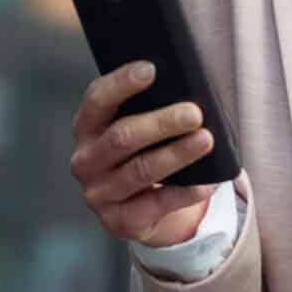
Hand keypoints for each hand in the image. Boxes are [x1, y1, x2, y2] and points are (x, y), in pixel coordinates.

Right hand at [69, 61, 220, 247]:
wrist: (139, 208)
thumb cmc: (143, 153)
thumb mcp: (138, 128)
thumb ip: (148, 108)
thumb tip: (185, 91)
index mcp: (86, 127)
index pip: (98, 99)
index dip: (122, 83)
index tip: (151, 69)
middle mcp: (85, 160)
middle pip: (122, 137)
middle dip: (161, 123)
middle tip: (194, 113)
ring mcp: (99, 194)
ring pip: (140, 171)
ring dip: (176, 154)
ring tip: (206, 140)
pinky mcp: (119, 221)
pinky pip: (155, 205)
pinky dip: (184, 193)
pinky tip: (205, 182)